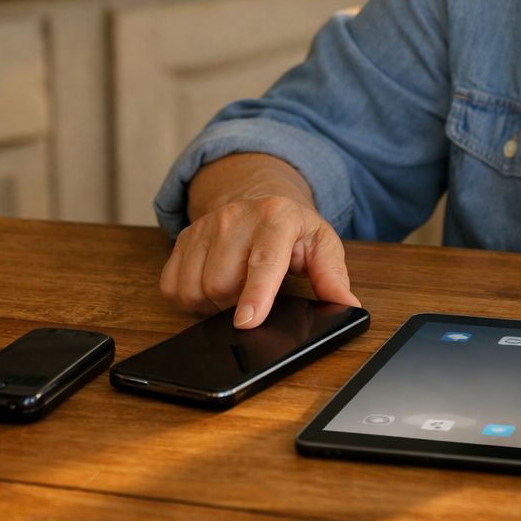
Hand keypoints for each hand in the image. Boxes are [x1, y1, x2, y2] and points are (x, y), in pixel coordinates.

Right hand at [158, 153, 360, 327]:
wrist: (260, 198)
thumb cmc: (293, 229)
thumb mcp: (322, 245)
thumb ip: (333, 276)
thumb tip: (348, 307)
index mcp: (278, 217)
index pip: (264, 260)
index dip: (256, 293)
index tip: (247, 322)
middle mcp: (237, 216)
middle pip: (222, 284)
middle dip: (237, 303)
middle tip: (256, 295)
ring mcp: (206, 225)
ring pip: (194, 288)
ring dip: (213, 303)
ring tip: (236, 290)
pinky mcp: (183, 237)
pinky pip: (171, 285)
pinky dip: (189, 297)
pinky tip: (212, 285)